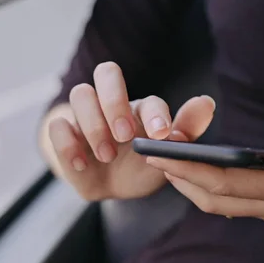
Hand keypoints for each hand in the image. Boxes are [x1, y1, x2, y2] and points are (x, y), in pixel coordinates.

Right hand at [46, 62, 214, 200]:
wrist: (110, 189)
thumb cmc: (141, 167)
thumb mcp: (165, 158)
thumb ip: (184, 132)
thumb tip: (207, 102)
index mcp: (140, 109)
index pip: (147, 98)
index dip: (154, 113)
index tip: (162, 135)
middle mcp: (111, 103)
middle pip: (107, 73)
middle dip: (116, 103)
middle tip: (125, 136)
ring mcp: (84, 116)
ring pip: (80, 94)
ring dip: (94, 125)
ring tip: (107, 155)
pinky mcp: (63, 134)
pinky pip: (56, 125)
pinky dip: (67, 143)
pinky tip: (82, 165)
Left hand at [146, 117, 263, 221]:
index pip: (227, 182)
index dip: (191, 169)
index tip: (162, 153)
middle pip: (214, 196)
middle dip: (179, 177)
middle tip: (150, 155)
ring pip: (217, 203)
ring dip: (187, 184)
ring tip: (162, 161)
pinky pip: (226, 201)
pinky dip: (202, 187)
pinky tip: (189, 170)